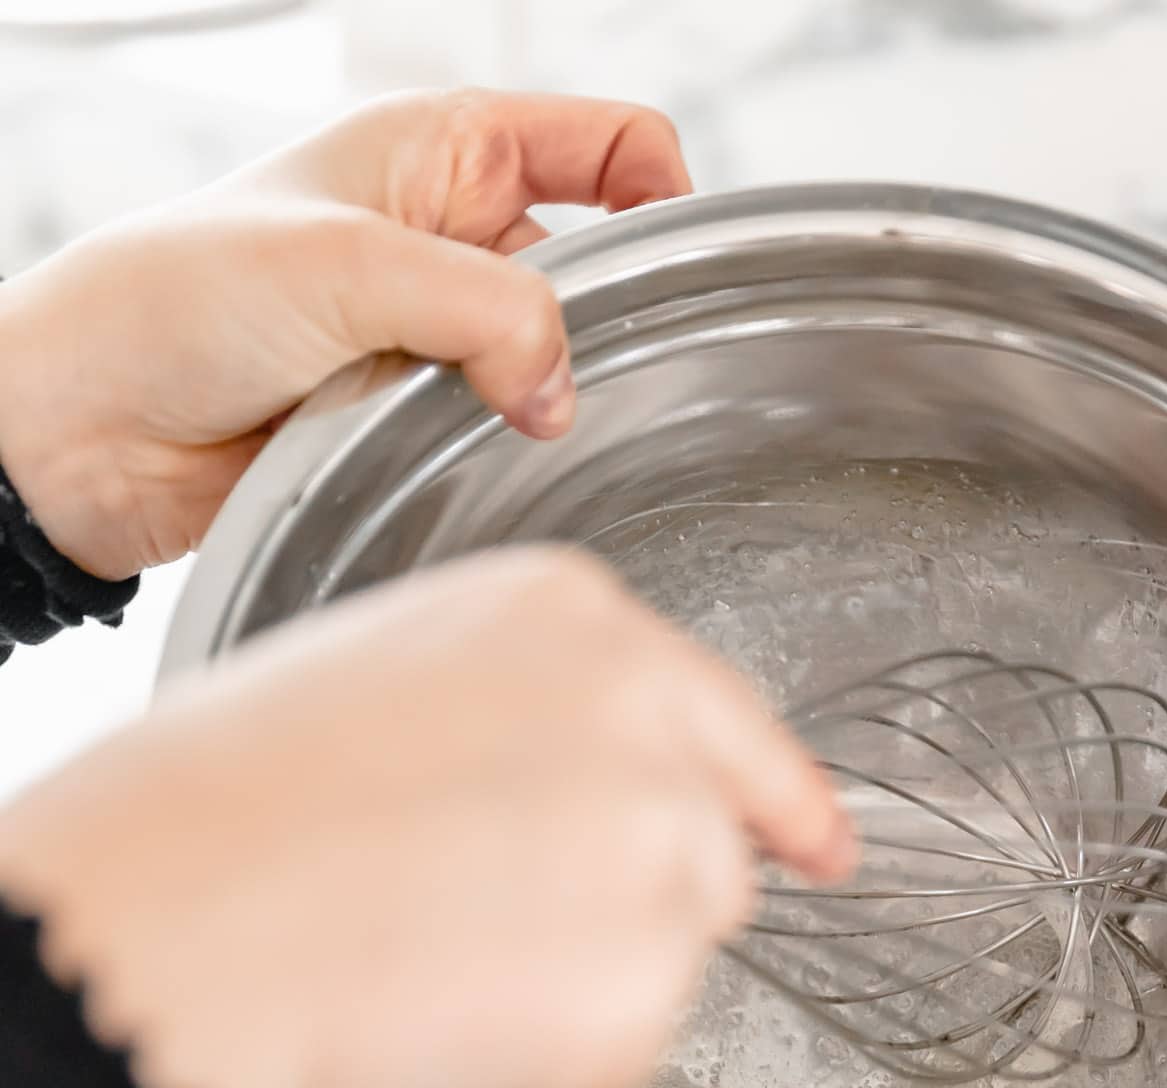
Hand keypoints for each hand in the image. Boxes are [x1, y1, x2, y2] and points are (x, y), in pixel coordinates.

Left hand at [0, 89, 689, 581]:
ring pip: (545, 365)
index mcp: (442, 150)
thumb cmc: (177, 299)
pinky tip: (462, 467)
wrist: (87, 424)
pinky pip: (492, 436)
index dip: (662, 195)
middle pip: (590, 269)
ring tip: (489, 426)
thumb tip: (565, 390)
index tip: (683, 275)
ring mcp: (428, 333)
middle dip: (597, 326)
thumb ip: (488, 314)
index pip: (607, 146)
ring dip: (534, 402)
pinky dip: (492, 455)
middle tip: (573, 378)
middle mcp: (447, 235)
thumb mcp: (350, 267)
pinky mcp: (407, 420)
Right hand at [0, 548, 853, 1087]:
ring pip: (676, 945)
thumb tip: (574, 787)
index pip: (732, 720)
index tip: (825, 841)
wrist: (178, 922)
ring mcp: (664, 865)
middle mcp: (655, 733)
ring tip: (445, 953)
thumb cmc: (229, 804)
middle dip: (634, 894)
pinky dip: (559, 1047)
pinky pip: (627, 1038)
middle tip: (493, 917)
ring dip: (595, 967)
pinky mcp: (642, 996)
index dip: (781, 795)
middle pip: (710, 844)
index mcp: (579, 625)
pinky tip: (452, 1008)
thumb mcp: (392, 677)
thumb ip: (527, 715)